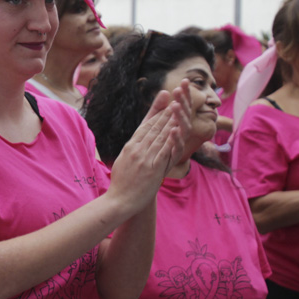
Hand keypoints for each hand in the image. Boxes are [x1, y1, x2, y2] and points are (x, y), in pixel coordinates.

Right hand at [106, 81, 189, 211]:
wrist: (119, 202)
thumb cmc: (121, 184)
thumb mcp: (123, 162)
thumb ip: (131, 150)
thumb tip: (135, 141)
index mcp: (130, 147)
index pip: (145, 126)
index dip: (156, 112)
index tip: (164, 100)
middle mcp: (136, 149)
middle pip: (153, 127)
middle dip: (165, 111)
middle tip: (175, 96)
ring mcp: (144, 158)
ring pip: (159, 135)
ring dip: (170, 120)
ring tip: (179, 106)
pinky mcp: (152, 168)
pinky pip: (163, 150)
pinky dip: (170, 138)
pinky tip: (177, 128)